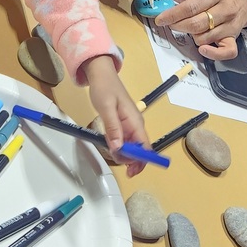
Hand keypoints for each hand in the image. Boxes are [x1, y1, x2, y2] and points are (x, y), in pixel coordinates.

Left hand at [82, 55, 148, 176]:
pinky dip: (119, 147)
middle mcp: (136, 125)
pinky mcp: (123, 125)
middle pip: (140, 149)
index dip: (141, 161)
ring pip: (132, 147)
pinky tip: (111, 146)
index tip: (131, 171)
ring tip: (111, 152)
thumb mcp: (106, 108)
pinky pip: (124, 140)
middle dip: (131, 160)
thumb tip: (118, 148)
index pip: (145, 146)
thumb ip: (113, 128)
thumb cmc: (105, 88)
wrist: (101, 75)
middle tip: (117, 164)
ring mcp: (130, 125)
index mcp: (135, 121)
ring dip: (124, 154)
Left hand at [152, 0, 246, 60]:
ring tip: (191, 28)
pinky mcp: (234, 38)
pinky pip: (226, 52)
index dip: (172, 15)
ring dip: (192, 36)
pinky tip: (203, 48)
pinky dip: (213, 53)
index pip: (190, 7)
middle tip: (171, 23)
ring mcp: (230, 25)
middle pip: (196, 24)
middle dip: (178, 26)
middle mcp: (225, 9)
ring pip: (204, 38)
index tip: (160, 19)